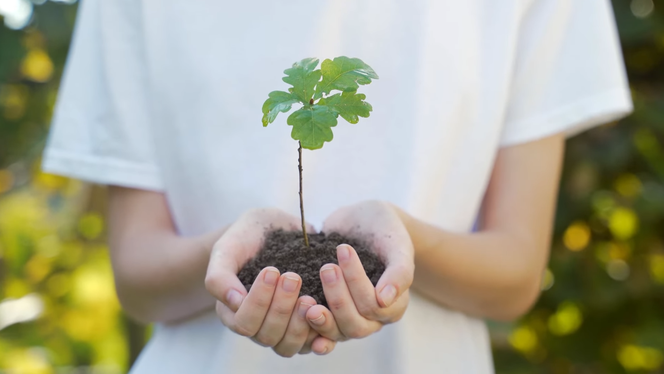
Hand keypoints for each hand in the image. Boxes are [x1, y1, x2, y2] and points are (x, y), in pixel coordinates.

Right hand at [205, 208, 335, 355]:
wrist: (277, 225)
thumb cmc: (248, 235)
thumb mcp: (228, 247)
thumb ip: (220, 275)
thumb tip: (234, 303)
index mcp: (233, 310)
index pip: (244, 323)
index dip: (258, 302)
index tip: (271, 270)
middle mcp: (257, 324)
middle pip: (267, 336)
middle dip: (281, 308)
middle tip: (293, 277)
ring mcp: (282, 328)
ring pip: (289, 346)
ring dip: (300, 323)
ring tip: (309, 297)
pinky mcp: (306, 325)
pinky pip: (313, 342)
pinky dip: (320, 330)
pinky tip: (325, 310)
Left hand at [306, 201, 413, 340]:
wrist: (362, 220)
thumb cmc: (384, 228)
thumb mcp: (397, 243)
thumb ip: (399, 271)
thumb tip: (384, 300)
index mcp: (394, 304)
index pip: (374, 306)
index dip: (357, 282)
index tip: (343, 249)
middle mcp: (374, 317)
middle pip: (356, 326)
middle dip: (338, 299)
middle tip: (326, 268)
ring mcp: (351, 316)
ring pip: (337, 332)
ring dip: (322, 317)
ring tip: (306, 297)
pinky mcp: (330, 312)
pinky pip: (321, 330)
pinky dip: (310, 329)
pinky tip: (299, 318)